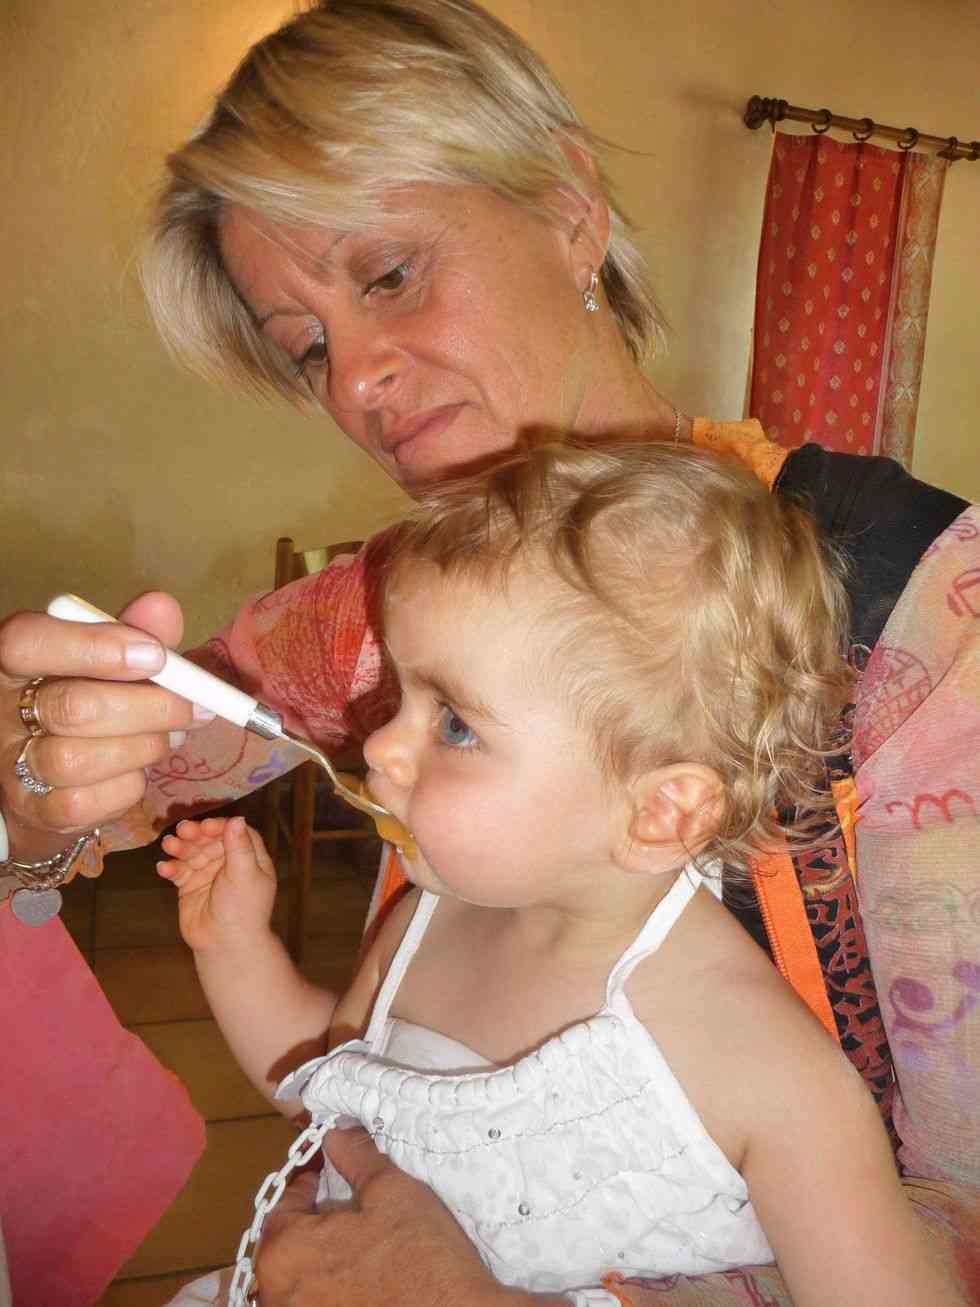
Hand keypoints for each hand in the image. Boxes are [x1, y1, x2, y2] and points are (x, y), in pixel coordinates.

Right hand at [0, 592, 202, 869]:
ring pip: (79, 760)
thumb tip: (162, 608)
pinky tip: (138, 768)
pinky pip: (88, 803)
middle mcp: (2, 711)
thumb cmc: (83, 697)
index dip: (95, 647)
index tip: (156, 655)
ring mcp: (11, 766)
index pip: (29, 642)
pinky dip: (128, 785)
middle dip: (151, 707)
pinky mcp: (35, 811)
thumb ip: (131, 631)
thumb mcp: (103, 658)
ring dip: (145, 747)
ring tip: (172, 735)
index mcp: (13, 660)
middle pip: (72, 707)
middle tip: (196, 707)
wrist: (47, 776)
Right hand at [158, 815, 276, 951]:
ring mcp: (208, 874)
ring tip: (169, 846)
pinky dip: (171, 868)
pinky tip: (164, 868)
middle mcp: (229, 864)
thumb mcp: (244, 875)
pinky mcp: (190, 886)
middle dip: (196, 834)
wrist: (225, 945)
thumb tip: (238, 818)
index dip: (220, 826)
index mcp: (249, 859)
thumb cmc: (242, 910)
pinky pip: (179, 871)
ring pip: (192, 853)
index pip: (235, 833)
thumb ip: (239, 847)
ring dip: (180, 848)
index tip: (206, 827)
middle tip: (181, 831)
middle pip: (210, 840)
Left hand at [255, 1125, 547, 1306]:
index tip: (329, 1169)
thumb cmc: (420, 1255)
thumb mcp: (391, 1191)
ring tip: (357, 1239)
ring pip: (300, 1276)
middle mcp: (278, 1294)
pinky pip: (316, 1298)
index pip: (283, 1203)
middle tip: (347, 1203)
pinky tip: (362, 1274)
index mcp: (284, 1252)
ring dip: (321, 1254)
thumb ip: (355, 1157)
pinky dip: (330, 1284)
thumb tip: (335, 1133)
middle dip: (313, 1219)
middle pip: (287, 1243)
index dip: (309, 1179)